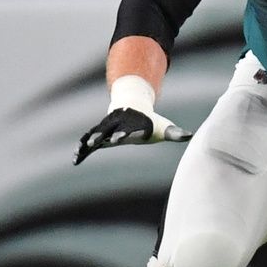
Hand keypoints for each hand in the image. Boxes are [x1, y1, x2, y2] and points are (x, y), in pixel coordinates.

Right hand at [73, 108, 192, 165]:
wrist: (131, 105)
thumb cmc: (150, 121)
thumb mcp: (164, 127)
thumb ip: (175, 133)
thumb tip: (190, 136)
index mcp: (133, 124)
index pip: (130, 129)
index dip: (125, 133)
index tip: (120, 138)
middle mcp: (118, 125)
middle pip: (109, 130)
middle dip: (103, 136)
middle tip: (97, 142)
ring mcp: (107, 128)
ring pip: (95, 134)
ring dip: (88, 142)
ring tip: (79, 151)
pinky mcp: (100, 133)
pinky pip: (88, 140)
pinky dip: (82, 149)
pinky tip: (75, 160)